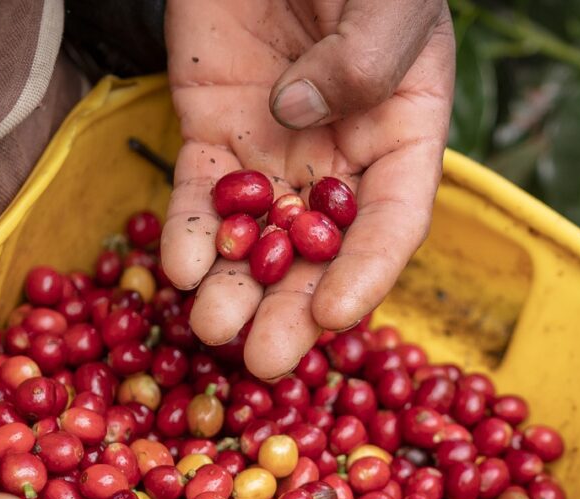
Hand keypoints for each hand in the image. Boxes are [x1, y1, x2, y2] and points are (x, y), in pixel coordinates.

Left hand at [162, 0, 454, 378]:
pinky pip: (201, 196)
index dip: (368, 273)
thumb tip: (300, 115)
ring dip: (236, 290)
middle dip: (292, 311)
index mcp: (402, 132)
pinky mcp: (212, 131)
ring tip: (211, 330)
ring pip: (258, 239)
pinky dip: (190, 235)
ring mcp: (274, 151)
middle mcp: (341, 158)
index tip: (337, 314)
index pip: (392, 221)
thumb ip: (363, 55)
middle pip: (321, 253)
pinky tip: (177, 270)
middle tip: (265, 362)